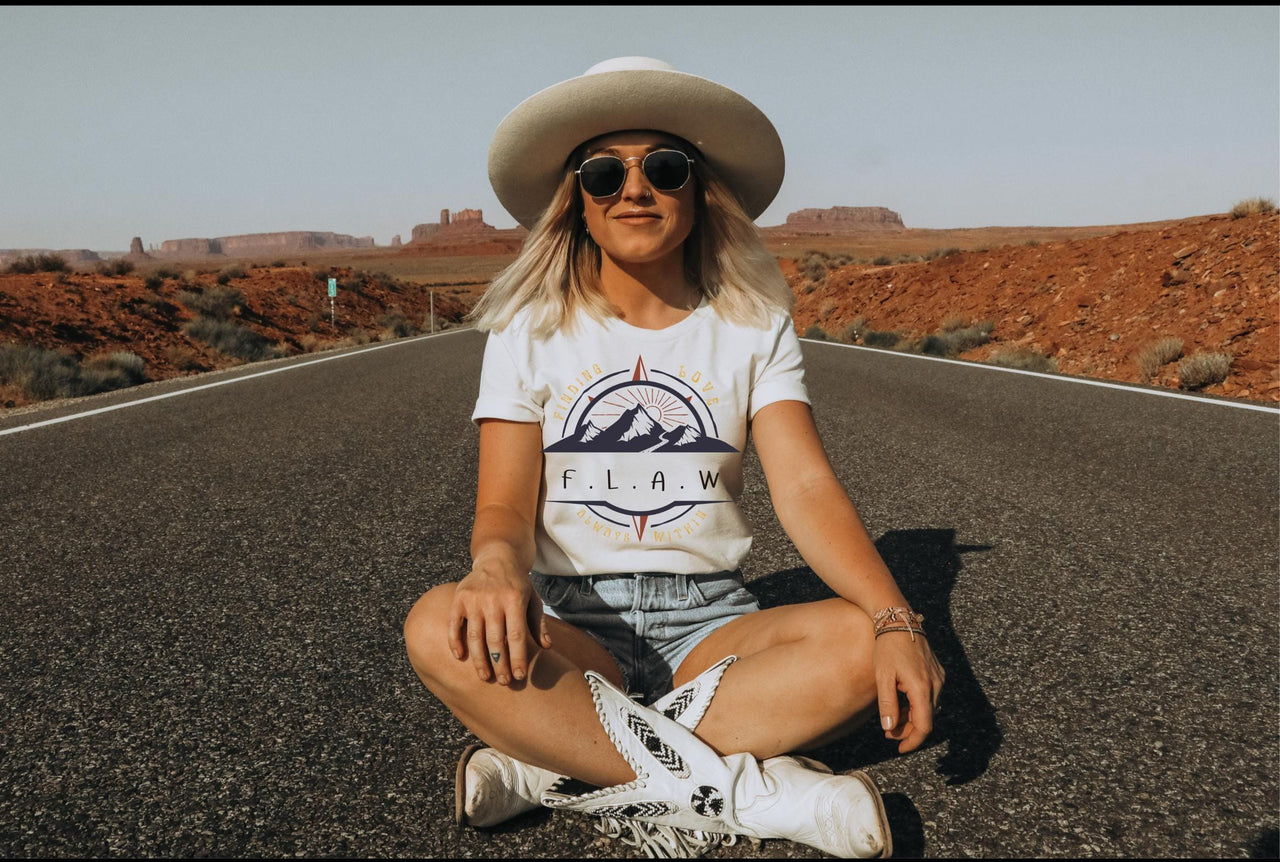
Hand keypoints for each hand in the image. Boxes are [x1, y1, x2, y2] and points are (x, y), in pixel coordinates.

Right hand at [447, 560, 552, 685]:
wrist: (497, 558)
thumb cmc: (517, 584)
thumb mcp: (533, 599)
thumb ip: (538, 623)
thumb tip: (547, 647)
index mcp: (514, 600)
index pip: (516, 635)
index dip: (517, 658)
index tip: (519, 676)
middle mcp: (493, 600)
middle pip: (495, 639)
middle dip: (500, 664)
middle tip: (504, 682)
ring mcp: (474, 599)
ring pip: (475, 636)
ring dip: (479, 659)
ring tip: (485, 677)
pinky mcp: (459, 598)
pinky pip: (454, 624)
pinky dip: (455, 641)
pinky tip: (460, 657)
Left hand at [874, 632, 944, 752]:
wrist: (898, 620)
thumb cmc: (887, 648)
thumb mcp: (883, 677)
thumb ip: (887, 705)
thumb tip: (890, 730)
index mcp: (922, 687)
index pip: (924, 726)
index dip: (912, 741)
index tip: (899, 748)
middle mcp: (936, 684)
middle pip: (927, 718)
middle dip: (909, 730)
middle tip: (889, 733)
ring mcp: (939, 677)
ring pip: (929, 708)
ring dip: (912, 717)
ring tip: (892, 717)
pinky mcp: (938, 672)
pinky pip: (930, 695)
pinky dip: (917, 704)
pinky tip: (902, 702)